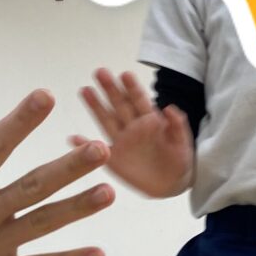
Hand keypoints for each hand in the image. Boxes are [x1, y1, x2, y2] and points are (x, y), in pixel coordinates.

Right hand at [78, 69, 193, 197]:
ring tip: (85, 90)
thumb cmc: (179, 160)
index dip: (132, 88)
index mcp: (149, 120)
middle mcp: (133, 127)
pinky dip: (84, 145)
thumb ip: (177, 125)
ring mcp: (122, 142)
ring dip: (95, 106)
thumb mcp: (182, 142)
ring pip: (106, 120)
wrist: (173, 184)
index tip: (125, 74)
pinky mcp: (114, 159)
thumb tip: (169, 107)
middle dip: (110, 88)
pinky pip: (99, 150)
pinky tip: (73, 138)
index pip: (139, 100)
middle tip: (100, 72)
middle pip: (119, 104)